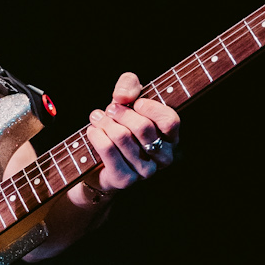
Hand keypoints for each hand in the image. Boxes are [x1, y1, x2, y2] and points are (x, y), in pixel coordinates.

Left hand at [81, 71, 179, 195]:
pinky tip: (93, 131)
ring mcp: (145, 171)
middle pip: (142, 127)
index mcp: (171, 138)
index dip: (151, 108)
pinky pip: (107, 149)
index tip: (136, 102)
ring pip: (122, 136)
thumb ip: (129, 85)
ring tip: (97, 118)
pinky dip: (96, 135)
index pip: (170, 121)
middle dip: (121, 112)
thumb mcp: (128, 97)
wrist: (101, 160)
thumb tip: (122, 97)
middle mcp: (163, 157)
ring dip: (105, 122)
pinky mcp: (125, 179)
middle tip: (110, 109)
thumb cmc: (121, 123)